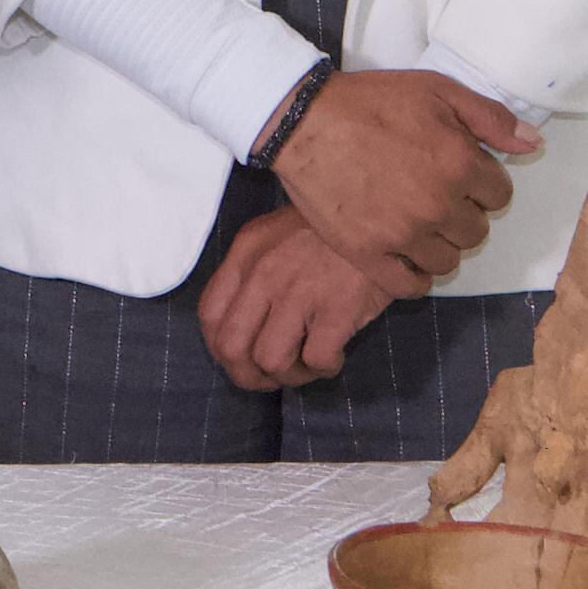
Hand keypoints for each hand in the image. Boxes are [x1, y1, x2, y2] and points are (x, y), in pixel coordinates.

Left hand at [196, 208, 393, 392]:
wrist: (379, 212)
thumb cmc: (328, 229)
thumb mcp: (274, 235)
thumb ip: (251, 271)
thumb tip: (243, 323)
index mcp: (245, 255)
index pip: (209, 316)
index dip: (221, 348)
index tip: (242, 358)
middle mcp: (263, 275)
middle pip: (231, 347)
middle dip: (248, 375)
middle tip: (273, 376)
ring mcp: (299, 292)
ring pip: (270, 360)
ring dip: (289, 375)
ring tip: (308, 364)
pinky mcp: (337, 308)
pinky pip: (317, 360)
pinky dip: (325, 368)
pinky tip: (336, 355)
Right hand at [265, 67, 536, 300]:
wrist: (302, 121)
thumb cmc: (370, 101)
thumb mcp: (436, 89)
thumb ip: (490, 117)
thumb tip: (535, 144)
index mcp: (460, 164)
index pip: (499, 195)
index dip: (481, 182)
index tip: (458, 173)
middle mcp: (437, 205)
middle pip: (476, 232)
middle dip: (462, 214)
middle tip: (434, 196)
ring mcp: (403, 234)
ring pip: (448, 261)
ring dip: (440, 245)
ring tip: (417, 223)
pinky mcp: (368, 253)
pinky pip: (409, 286)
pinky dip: (415, 277)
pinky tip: (406, 258)